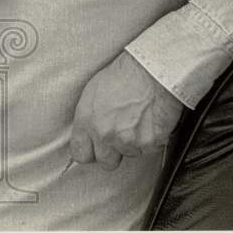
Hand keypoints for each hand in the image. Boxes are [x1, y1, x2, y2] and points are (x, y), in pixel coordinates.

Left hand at [70, 51, 183, 169]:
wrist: (151, 70)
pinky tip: (151, 120)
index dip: (90, 152)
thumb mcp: (93, 92)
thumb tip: (89, 134)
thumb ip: (89, 119)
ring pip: (130, 154)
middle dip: (113, 153)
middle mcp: (104, 134)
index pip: (80, 154)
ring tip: (139, 119)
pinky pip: (150, 149)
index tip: (96, 148)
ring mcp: (127, 140)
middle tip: (121, 134)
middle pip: (106, 162)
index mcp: (87, 120)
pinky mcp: (149, 143)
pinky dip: (152, 139)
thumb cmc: (123, 75)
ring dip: (134, 143)